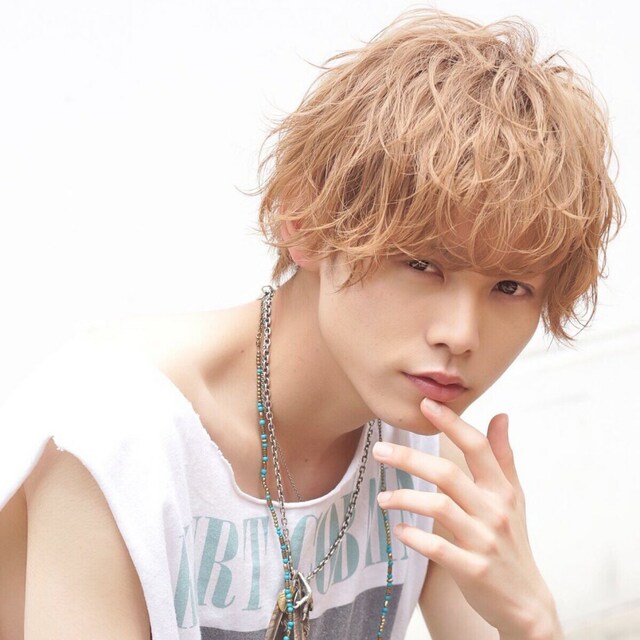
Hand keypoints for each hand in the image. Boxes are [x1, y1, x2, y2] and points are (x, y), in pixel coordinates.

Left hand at [372, 397, 562, 639]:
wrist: (526, 602)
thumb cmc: (513, 541)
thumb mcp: (514, 497)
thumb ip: (503, 456)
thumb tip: (501, 415)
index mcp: (502, 490)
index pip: (477, 448)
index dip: (452, 423)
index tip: (425, 404)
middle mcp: (494, 511)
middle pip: (447, 475)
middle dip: (409, 458)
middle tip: (379, 450)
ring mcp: (484, 541)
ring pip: (439, 508)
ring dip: (405, 499)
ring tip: (382, 498)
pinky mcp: (473, 569)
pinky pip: (438, 549)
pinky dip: (414, 537)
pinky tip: (399, 529)